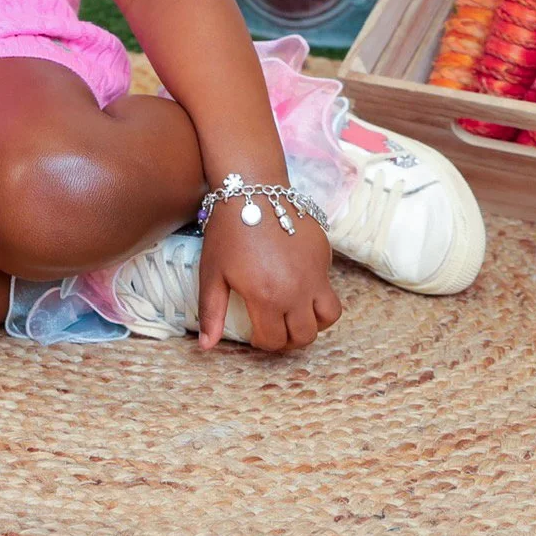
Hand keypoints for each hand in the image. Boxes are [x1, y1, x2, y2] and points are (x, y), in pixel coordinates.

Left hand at [198, 205, 341, 352]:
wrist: (254, 188)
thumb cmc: (228, 230)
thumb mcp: (212, 273)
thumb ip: (212, 312)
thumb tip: (206, 346)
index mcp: (267, 298)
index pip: (274, 341)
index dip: (263, 343)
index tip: (256, 334)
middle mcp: (296, 291)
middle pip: (304, 336)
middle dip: (289, 339)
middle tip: (275, 328)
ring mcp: (315, 274)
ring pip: (328, 317)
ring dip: (313, 323)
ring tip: (295, 314)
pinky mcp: (325, 257)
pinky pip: (328, 288)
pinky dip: (317, 295)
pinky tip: (298, 283)